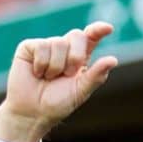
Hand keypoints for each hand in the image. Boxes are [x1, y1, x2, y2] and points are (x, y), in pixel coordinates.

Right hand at [0, 22, 117, 141]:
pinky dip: (41, 64)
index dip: (98, 30)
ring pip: (58, 43)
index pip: (91, 38)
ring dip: (56, 66)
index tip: (108, 28)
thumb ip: (96, 76)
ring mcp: (47, 46)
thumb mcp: (80, 91)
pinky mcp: (29, 47)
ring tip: (49, 78)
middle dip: (75, 56)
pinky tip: (37, 73)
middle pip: (77, 35)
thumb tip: (113, 60)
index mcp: (80, 57)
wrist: (32, 113)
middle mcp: (64, 48)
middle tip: (68, 74)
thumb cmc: (58, 103)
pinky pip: (41, 46)